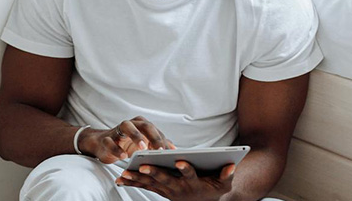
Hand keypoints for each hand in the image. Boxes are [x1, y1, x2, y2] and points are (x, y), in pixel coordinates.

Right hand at [78, 116, 175, 163]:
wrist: (103, 144)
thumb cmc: (126, 145)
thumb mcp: (143, 145)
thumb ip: (157, 145)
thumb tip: (175, 150)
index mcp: (141, 124)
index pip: (155, 130)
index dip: (163, 140)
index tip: (170, 152)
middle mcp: (130, 124)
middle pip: (144, 125)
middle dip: (154, 137)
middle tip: (160, 150)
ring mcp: (117, 130)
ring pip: (126, 127)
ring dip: (135, 136)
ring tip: (142, 148)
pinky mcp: (106, 139)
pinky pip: (111, 142)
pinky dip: (117, 149)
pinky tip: (124, 157)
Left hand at [115, 161, 234, 200]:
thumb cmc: (214, 189)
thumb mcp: (224, 183)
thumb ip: (228, 174)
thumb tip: (232, 165)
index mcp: (194, 183)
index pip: (190, 174)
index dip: (185, 168)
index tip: (180, 161)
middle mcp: (179, 188)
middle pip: (165, 179)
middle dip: (154, 172)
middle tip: (143, 166)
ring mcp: (167, 190)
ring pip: (151, 183)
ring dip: (137, 178)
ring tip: (124, 173)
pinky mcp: (160, 190)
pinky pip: (144, 186)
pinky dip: (132, 182)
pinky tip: (120, 178)